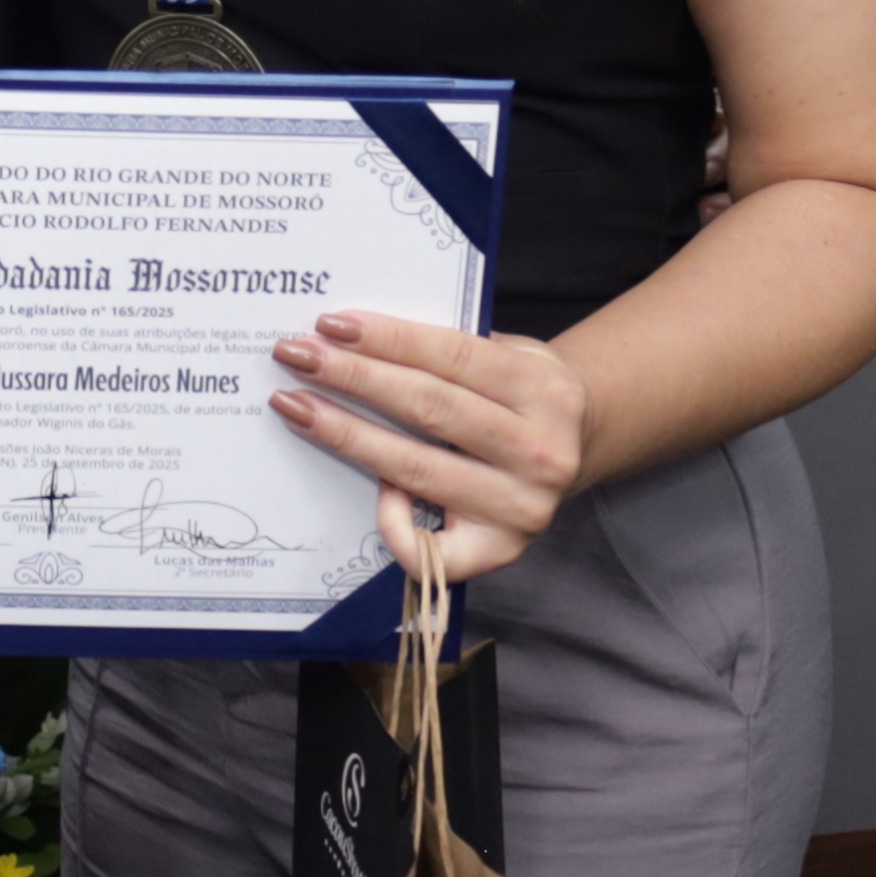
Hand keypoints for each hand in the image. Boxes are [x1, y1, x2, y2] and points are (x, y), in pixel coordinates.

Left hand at [269, 311, 591, 583]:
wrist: (580, 448)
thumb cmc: (522, 395)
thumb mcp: (514, 353)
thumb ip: (454, 349)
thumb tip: (356, 337)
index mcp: (545, 390)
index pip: (452, 356)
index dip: (387, 339)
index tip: (329, 325)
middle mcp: (540, 453)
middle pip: (427, 408)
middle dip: (353, 378)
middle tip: (295, 356)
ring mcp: (522, 508)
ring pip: (415, 468)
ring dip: (347, 434)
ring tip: (296, 406)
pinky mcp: (500, 551)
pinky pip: (431, 549)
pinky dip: (393, 522)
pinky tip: (372, 491)